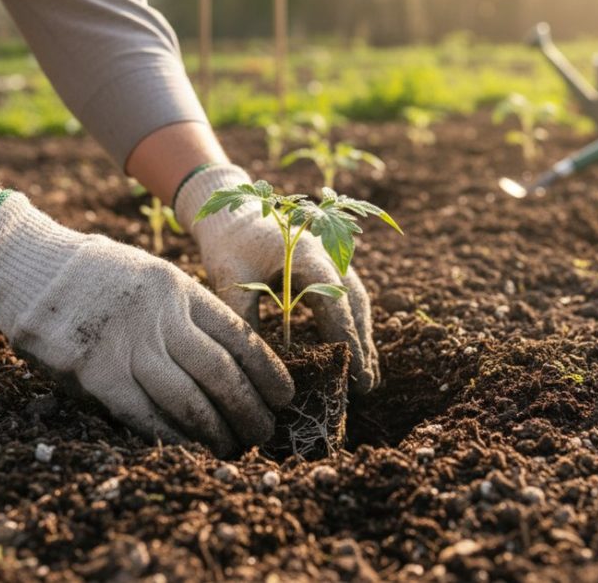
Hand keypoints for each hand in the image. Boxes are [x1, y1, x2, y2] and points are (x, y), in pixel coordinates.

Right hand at [0, 192, 292, 456]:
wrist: (30, 265)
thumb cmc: (96, 275)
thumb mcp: (150, 276)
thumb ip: (184, 311)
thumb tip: (229, 359)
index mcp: (179, 289)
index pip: (238, 336)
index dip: (266, 371)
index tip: (284, 396)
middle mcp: (160, 316)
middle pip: (220, 372)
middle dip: (248, 408)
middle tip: (264, 432)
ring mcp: (128, 345)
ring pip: (188, 398)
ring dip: (216, 429)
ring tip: (233, 448)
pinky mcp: (97, 372)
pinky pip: (144, 413)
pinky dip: (172, 437)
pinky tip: (191, 451)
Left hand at [176, 166, 379, 392]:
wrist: (232, 212)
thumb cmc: (229, 243)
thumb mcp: (231, 279)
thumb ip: (244, 316)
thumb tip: (259, 361)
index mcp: (306, 255)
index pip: (335, 300)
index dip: (347, 336)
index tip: (355, 369)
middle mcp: (328, 253)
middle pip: (355, 302)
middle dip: (363, 343)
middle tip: (367, 384)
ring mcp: (332, 255)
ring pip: (356, 298)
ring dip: (363, 334)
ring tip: (368, 374)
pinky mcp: (327, 262)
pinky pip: (348, 293)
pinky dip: (354, 320)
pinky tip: (356, 346)